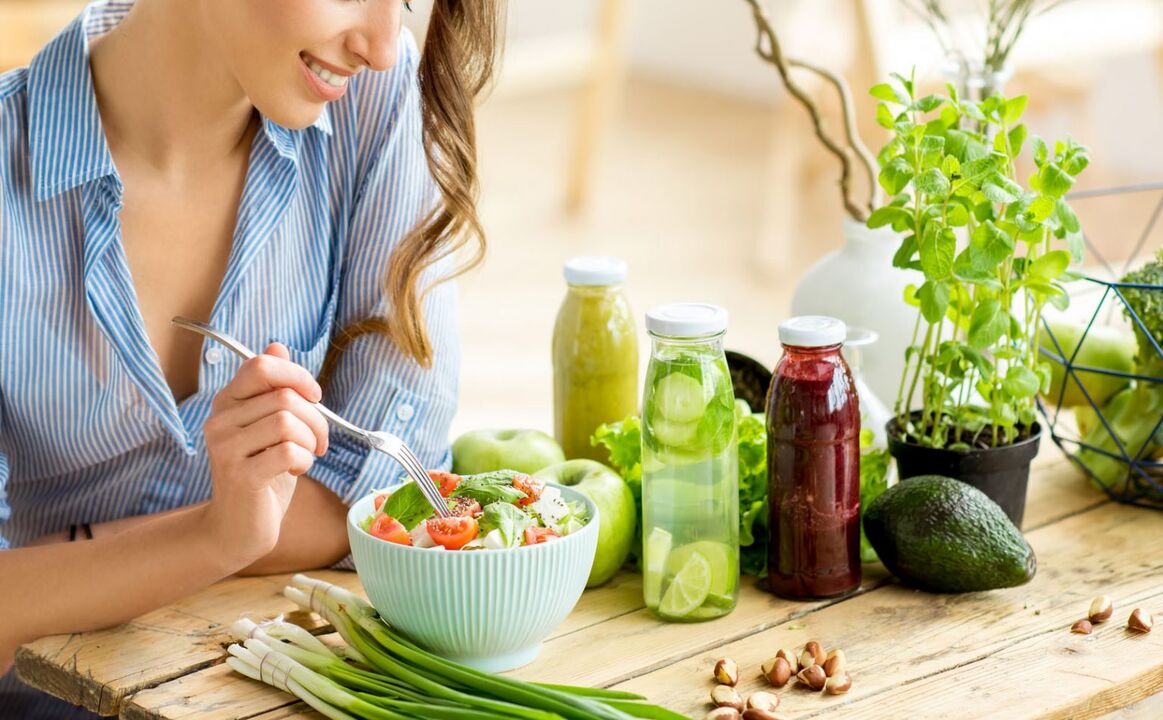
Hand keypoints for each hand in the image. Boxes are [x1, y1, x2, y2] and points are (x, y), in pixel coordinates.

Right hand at [201, 343, 329, 562]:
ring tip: (306, 456)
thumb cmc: (261, 473)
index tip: (314, 397)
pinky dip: (304, 461)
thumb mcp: (270, 426)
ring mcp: (226, 449)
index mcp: (228, 403)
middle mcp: (220, 421)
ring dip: (311, 440)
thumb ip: (272, 389)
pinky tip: (296, 471)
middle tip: (319, 441)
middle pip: (284, 396)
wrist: (238, 527)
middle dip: (316, 418)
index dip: (297, 375)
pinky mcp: (239, 476)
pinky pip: (289, 452)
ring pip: (287, 422)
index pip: (261, 366)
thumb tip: (277, 346)